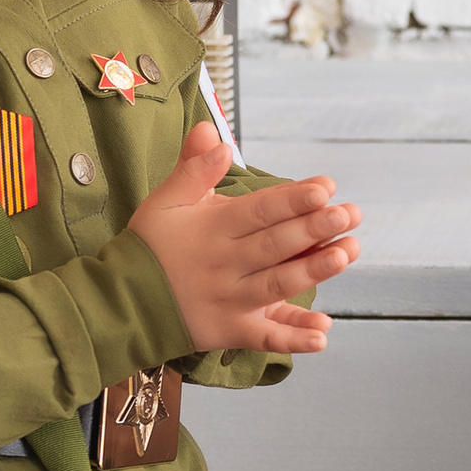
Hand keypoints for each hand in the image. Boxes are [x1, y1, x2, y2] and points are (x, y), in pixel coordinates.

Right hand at [127, 125, 358, 356]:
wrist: (120, 300)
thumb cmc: (151, 245)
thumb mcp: (166, 199)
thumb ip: (193, 166)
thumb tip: (214, 131)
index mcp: (212, 229)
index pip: (258, 211)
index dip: (292, 199)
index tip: (324, 188)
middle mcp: (224, 265)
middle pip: (275, 246)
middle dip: (314, 229)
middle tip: (350, 214)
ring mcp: (229, 300)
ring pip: (276, 285)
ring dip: (313, 271)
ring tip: (346, 253)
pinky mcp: (231, 331)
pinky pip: (265, 337)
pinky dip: (293, 339)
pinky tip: (324, 335)